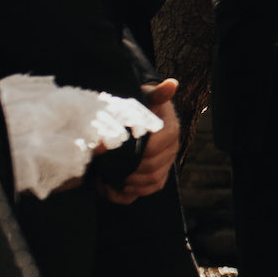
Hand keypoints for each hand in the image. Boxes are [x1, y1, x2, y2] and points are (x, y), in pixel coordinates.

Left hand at [102, 79, 177, 203]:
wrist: (136, 117)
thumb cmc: (138, 106)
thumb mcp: (145, 97)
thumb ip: (157, 93)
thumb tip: (172, 84)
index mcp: (170, 131)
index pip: (158, 146)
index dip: (139, 151)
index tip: (117, 149)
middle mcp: (171, 150)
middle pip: (154, 167)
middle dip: (130, 169)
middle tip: (106, 165)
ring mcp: (164, 164)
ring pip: (152, 182)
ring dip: (128, 182)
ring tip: (106, 176)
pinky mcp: (156, 176)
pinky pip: (147, 191)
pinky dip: (128, 192)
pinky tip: (110, 186)